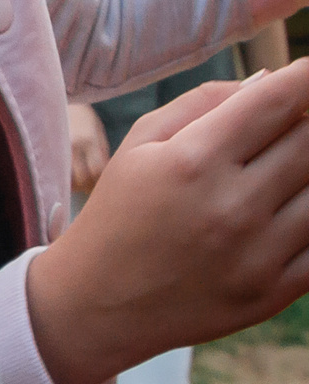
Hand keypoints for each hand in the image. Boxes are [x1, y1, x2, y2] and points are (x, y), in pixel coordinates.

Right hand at [30, 60, 308, 383]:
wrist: (95, 306)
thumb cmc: (117, 215)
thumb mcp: (139, 147)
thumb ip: (204, 103)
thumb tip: (276, 80)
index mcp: (192, 161)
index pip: (276, 102)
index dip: (308, 78)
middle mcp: (230, 205)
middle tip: (298, 121)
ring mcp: (256, 253)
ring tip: (291, 164)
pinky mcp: (273, 292)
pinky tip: (295, 204)